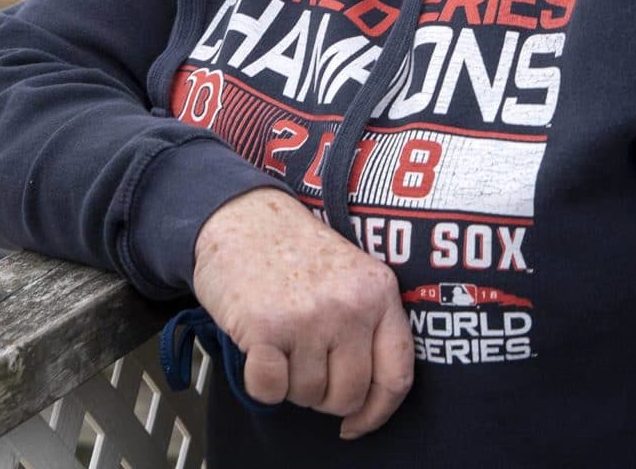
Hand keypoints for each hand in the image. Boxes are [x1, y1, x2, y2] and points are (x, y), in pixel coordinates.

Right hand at [190, 188, 413, 438]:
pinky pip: (270, 390)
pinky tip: (258, 351)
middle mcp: (350, 306)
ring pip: (308, 395)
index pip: (396, 375)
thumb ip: (368, 323)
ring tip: (280, 342)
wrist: (238, 214)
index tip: (357, 422)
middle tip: (303, 365)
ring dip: (289, 382)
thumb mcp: (350, 273)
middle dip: (323, 395)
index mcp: (379, 292)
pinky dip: (261, 382)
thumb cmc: (291, 248)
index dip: (377, 412)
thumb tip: (368, 399)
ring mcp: (309, 318)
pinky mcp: (267, 328)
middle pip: (348, 394)